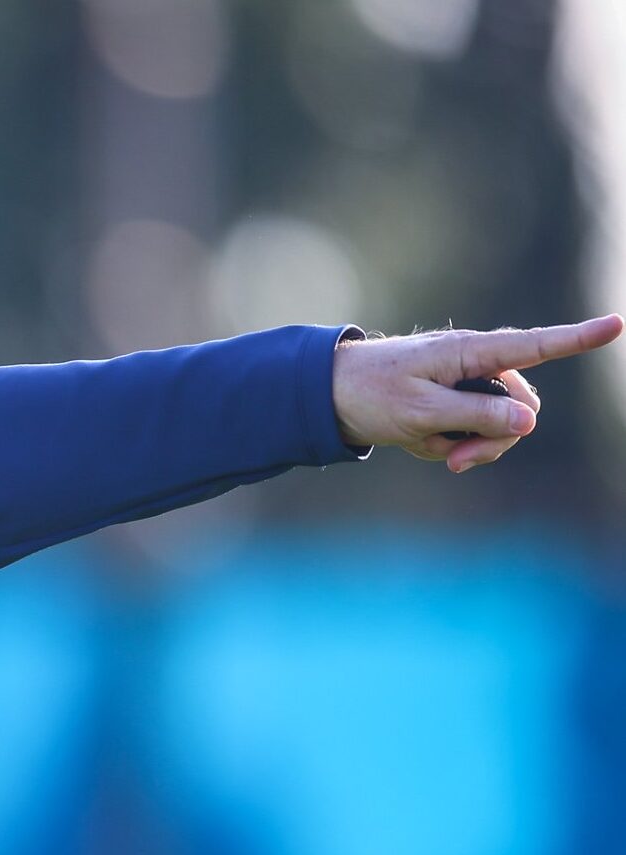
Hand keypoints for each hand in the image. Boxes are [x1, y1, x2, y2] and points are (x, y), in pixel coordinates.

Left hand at [330, 314, 622, 472]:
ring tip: (428, 449)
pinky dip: (449, 445)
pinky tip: (420, 442)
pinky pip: (472, 433)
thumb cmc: (370, 394)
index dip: (578, 338)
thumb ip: (476, 415)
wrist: (327, 395)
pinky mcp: (457, 402)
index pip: (535, 345)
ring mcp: (468, 383)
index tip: (617, 324)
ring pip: (501, 426)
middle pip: (521, 409)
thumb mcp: (420, 412)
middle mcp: (477, 363)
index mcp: (469, 352)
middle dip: (494, 440)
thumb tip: (529, 421)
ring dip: (469, 447)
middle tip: (452, 462)